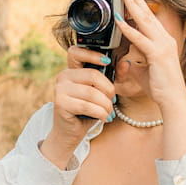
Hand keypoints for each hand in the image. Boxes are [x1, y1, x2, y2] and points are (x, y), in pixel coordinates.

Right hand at [39, 46, 114, 167]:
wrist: (70, 132)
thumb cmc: (87, 111)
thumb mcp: (101, 92)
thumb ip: (113, 78)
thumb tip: (126, 63)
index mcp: (71, 70)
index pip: (76, 52)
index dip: (92, 54)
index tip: (107, 62)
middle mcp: (63, 76)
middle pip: (93, 75)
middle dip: (108, 90)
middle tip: (112, 101)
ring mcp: (60, 89)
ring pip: (92, 93)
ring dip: (106, 105)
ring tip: (109, 112)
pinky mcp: (60, 103)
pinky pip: (87, 106)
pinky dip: (100, 113)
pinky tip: (104, 118)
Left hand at [113, 0, 185, 109]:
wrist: (173, 101)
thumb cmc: (161, 88)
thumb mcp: (144, 73)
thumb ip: (136, 64)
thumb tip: (127, 62)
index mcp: (163, 41)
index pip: (149, 18)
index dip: (139, 3)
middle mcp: (164, 39)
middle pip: (147, 13)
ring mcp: (162, 45)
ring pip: (144, 20)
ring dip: (131, 4)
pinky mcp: (157, 55)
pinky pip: (139, 39)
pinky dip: (128, 29)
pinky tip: (118, 20)